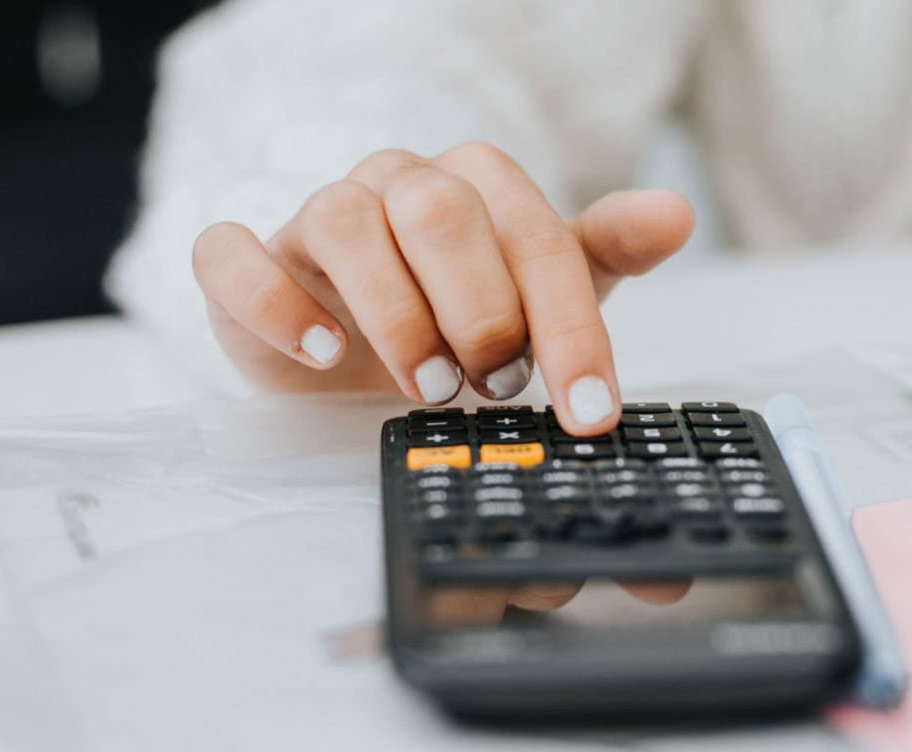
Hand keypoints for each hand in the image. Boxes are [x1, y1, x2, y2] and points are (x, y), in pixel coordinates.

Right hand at [191, 142, 693, 434]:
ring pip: (345, 221)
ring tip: (429, 388)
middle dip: (481, 308)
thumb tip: (677, 214)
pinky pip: (234, 256)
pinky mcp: (250, 262)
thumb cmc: (454, 314)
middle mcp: (395, 184)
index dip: (568, 323)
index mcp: (473, 186)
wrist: (351, 347)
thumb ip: (602, 252)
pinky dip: (275, 303)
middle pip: (440, 210)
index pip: (534, 231)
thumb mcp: (540, 292)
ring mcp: (316, 217)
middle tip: (498, 385)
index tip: (589, 408)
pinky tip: (322, 355)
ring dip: (396, 312)